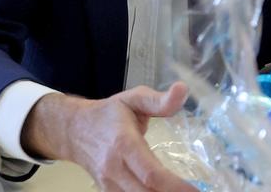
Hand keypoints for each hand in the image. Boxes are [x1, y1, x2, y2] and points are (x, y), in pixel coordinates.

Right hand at [21, 82, 193, 191]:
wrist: (74, 130)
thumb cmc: (108, 114)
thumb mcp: (134, 98)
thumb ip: (159, 99)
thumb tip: (183, 89)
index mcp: (124, 144)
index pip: (150, 173)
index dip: (174, 186)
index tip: (196, 191)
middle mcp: (114, 168)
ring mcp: (108, 183)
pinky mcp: (107, 191)